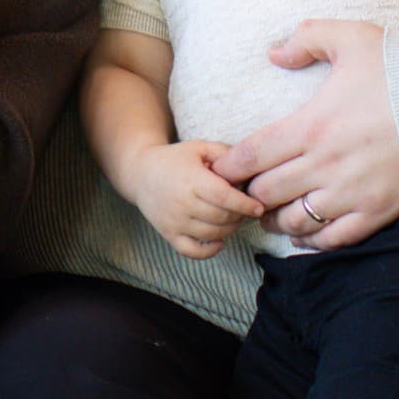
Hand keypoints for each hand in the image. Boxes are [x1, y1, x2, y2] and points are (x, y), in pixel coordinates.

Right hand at [125, 139, 264, 259]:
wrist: (140, 173)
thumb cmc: (174, 159)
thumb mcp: (198, 147)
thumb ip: (224, 152)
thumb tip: (248, 165)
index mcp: (192, 180)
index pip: (224, 198)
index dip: (245, 204)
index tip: (259, 206)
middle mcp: (182, 203)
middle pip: (222, 218)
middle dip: (240, 216)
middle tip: (245, 209)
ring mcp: (174, 221)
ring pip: (212, 234)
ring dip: (230, 230)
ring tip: (233, 219)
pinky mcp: (168, 234)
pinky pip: (192, 251)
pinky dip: (209, 251)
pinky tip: (219, 241)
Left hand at [212, 20, 398, 249]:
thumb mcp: (352, 37)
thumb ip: (307, 38)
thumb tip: (274, 53)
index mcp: (311, 126)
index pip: (252, 155)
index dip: (229, 166)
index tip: (219, 169)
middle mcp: (326, 165)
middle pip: (266, 192)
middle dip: (249, 193)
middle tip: (243, 191)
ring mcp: (352, 192)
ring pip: (295, 221)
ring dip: (276, 219)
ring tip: (270, 213)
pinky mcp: (378, 212)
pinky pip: (333, 238)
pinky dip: (313, 240)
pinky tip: (305, 234)